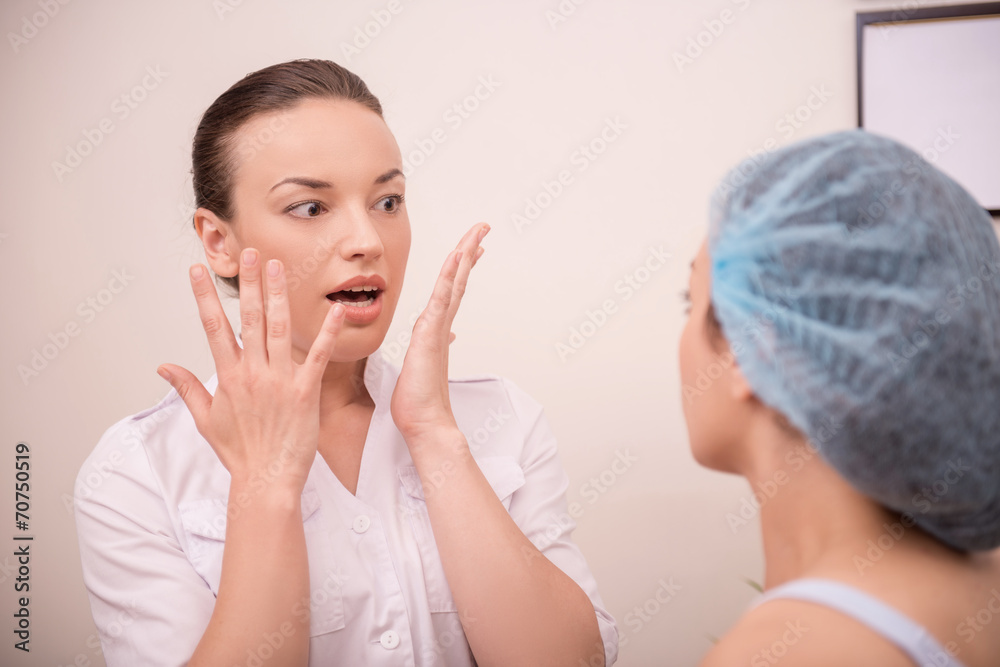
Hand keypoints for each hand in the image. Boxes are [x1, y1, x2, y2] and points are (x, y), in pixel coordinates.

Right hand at [156, 248, 346, 492]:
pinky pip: (318, 356)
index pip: (212, 327)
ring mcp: (280, 380)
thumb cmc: (239, 453)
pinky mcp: (306, 392)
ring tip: (279, 266)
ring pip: (280, 329)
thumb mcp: (205, 419)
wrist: (265, 480)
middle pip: (249, 319)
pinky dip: (329, 332)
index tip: (197, 270)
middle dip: (249, 283)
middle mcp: (253, 373)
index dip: (205, 296)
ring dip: (279, 295)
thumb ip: (187, 388)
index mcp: (228, 376)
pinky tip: (337, 308)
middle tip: (250, 252)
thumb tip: (164, 367)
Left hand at [390, 223, 488, 446]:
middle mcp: (441, 325)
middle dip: (470, 252)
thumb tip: (447, 336)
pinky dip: (452, 275)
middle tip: (483, 230)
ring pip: (454, 283)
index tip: (471, 250)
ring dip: (465, 255)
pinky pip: (444, 297)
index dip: (461, 268)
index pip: (451, 291)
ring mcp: (438, 327)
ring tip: (477, 233)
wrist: (424, 423)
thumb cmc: (417, 403)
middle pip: (458, 280)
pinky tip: (458, 256)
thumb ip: (433, 348)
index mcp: (437, 331)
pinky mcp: (433, 332)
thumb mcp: (419, 366)